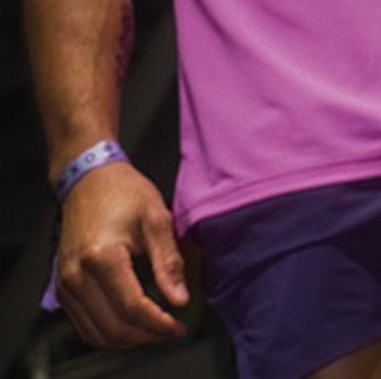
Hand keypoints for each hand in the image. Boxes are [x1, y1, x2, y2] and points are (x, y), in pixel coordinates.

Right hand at [55, 163, 188, 348]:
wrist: (89, 179)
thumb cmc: (122, 191)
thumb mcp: (156, 218)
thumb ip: (169, 261)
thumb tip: (179, 298)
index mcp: (101, 257)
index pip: (131, 308)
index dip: (158, 324)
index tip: (178, 326)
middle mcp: (77, 276)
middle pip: (112, 328)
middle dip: (145, 337)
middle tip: (170, 331)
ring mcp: (66, 285)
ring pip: (95, 334)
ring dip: (127, 340)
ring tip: (154, 331)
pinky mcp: (63, 288)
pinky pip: (83, 325)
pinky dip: (108, 333)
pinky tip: (130, 325)